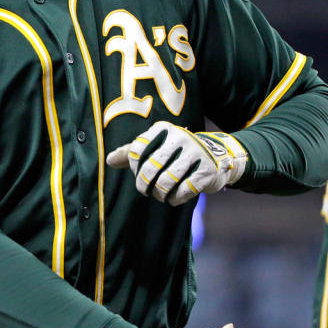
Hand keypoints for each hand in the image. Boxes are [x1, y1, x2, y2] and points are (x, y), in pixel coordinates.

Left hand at [106, 121, 247, 203]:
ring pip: (166, 181)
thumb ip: (132, 152)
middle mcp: (180, 137)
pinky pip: (184, 191)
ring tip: (159, 195)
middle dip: (144, 184)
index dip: (134, 166)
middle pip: (150, 167)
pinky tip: (174, 198)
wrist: (218, 156)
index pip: (137, 149)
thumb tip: (109, 160)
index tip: (138, 172)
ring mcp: (196, 154)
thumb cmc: (178, 153)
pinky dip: (175, 199)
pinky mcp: (207, 171)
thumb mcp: (157, 147)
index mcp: (164, 129)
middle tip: (145, 190)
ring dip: (159, 193)